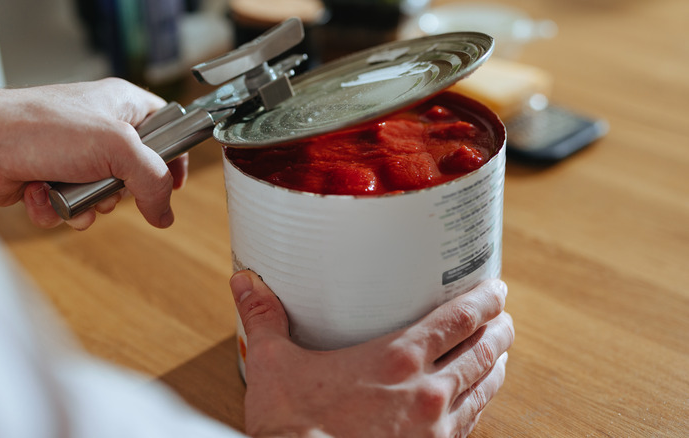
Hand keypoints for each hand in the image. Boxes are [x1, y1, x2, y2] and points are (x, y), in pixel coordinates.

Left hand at [0, 78, 187, 229]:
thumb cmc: (38, 127)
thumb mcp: (117, 147)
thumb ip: (153, 180)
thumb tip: (165, 212)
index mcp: (121, 106)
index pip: (166, 128)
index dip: (174, 156)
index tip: (175, 182)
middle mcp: (100, 130)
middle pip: (136, 174)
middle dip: (120, 191)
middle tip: (108, 183)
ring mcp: (74, 156)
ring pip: (104, 198)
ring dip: (88, 204)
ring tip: (69, 189)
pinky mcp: (51, 179)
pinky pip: (72, 208)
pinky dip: (58, 209)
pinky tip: (41, 194)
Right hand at [229, 271, 513, 437]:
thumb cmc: (293, 429)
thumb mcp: (273, 365)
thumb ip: (264, 319)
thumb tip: (244, 282)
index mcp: (396, 359)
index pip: (457, 320)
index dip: (484, 301)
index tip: (495, 290)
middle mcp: (426, 392)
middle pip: (482, 353)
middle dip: (499, 332)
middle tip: (504, 319)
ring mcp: (434, 430)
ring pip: (483, 390)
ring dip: (496, 369)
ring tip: (501, 356)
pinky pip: (470, 426)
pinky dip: (480, 407)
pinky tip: (476, 404)